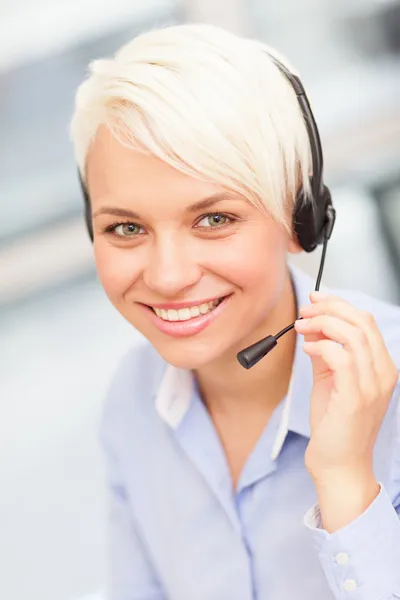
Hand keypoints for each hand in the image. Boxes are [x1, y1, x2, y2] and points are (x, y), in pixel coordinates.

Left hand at [295, 291, 398, 530]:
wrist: (339, 465)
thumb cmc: (335, 426)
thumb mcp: (331, 381)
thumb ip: (325, 354)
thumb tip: (312, 328)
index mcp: (381, 367)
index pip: (366, 322)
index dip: (339, 304)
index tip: (315, 299)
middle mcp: (382, 374)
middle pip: (361, 321)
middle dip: (329, 308)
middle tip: (305, 309)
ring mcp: (372, 386)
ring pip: (352, 334)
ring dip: (322, 323)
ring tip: (301, 326)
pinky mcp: (355, 398)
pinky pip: (341, 357)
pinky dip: (321, 346)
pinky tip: (307, 348)